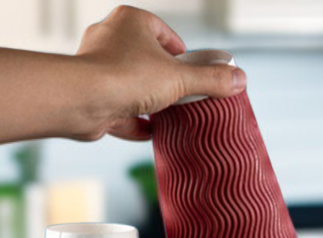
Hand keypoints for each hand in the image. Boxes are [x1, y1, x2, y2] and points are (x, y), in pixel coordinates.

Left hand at [75, 5, 246, 141]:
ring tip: (167, 115)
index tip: (193, 74)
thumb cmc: (124, 77)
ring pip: (132, 84)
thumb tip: (239, 79)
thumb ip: (211, 80)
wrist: (83, 100)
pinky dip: (134, 121)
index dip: (182, 56)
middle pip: (149, 60)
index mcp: (131, 21)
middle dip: (166, 80)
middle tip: (183, 97)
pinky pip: (118, 108)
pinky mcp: (91, 94)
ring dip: (150, 101)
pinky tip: (149, 131)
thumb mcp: (180, 79)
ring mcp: (98, 66)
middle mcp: (111, 38)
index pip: (165, 34)